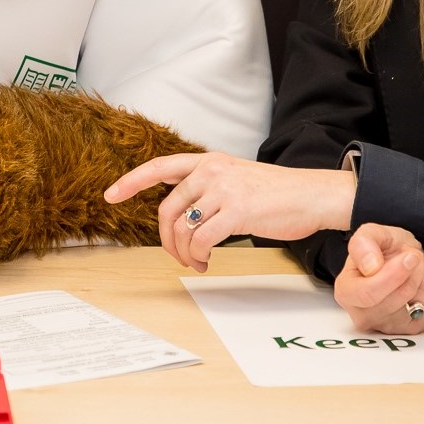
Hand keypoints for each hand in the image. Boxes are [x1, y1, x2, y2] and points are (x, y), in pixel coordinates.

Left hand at [103, 152, 354, 272]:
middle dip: (165, 239)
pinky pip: (201, 240)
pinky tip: (208, 262)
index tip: (111, 194)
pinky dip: (199, 257)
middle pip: (167, 208)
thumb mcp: (236, 178)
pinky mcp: (237, 211)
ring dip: (185, 253)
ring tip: (198, 261)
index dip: (132, 181)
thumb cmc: (277, 194)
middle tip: (178, 255)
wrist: (312, 195)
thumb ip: (208, 188)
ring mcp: (224, 189)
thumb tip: (181, 214)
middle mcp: (212, 170)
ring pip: (182, 228)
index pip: (160, 166)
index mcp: (210, 161)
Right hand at [333, 223, 423, 334]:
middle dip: (415, 269)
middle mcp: (365, 317)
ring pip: (421, 301)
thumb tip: (371, 267)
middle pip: (400, 297)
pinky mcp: (414, 331)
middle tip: (412, 255)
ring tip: (417, 267)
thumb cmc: (381, 249)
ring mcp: (390, 328)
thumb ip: (363, 244)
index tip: (410, 257)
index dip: (393, 276)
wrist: (398, 260)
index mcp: (347, 293)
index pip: (369, 294)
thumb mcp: (369, 234)